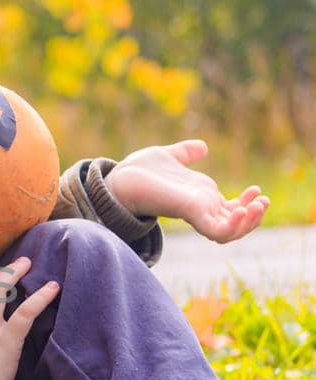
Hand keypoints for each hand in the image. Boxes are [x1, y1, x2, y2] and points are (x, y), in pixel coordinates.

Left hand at [105, 140, 268, 243]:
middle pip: (234, 224)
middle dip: (253, 215)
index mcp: (198, 199)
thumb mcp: (170, 156)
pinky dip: (232, 226)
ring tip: (257, 207)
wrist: (118, 178)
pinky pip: (216, 231)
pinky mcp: (189, 213)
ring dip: (247, 223)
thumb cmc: (138, 170)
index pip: (229, 210)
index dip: (246, 204)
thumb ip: (186, 153)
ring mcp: (195, 213)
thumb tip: (202, 147)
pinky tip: (240, 211)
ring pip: (229, 232)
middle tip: (262, 200)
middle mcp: (199, 209)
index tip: (256, 189)